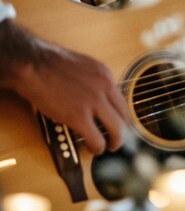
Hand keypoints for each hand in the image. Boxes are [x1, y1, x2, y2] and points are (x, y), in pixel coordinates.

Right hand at [1, 21, 129, 153]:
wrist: (33, 64)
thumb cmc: (50, 62)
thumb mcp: (83, 66)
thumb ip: (94, 81)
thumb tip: (97, 96)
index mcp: (106, 75)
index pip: (123, 100)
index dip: (121, 116)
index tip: (117, 124)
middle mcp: (105, 87)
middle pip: (125, 116)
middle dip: (122, 131)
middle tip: (115, 139)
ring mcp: (94, 102)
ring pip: (117, 130)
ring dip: (114, 142)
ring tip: (106, 147)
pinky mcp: (78, 116)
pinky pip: (96, 139)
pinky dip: (97, 147)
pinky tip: (92, 148)